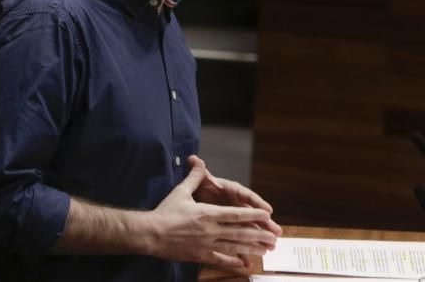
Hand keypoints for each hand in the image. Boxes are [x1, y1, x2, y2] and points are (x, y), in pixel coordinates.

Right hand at [143, 157, 280, 268]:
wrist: (151, 234)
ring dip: (251, 249)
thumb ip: (194, 177)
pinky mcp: (200, 256)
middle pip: (239, 233)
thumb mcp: (181, 191)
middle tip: (274, 238)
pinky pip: (220, 260)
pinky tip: (244, 264)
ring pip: (233, 247)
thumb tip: (198, 161)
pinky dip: (233, 262)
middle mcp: (210, 230)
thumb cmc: (166, 212)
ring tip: (265, 251)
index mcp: (208, 213)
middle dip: (258, 235)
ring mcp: (206, 245)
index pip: (235, 214)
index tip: (267, 216)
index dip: (252, 215)